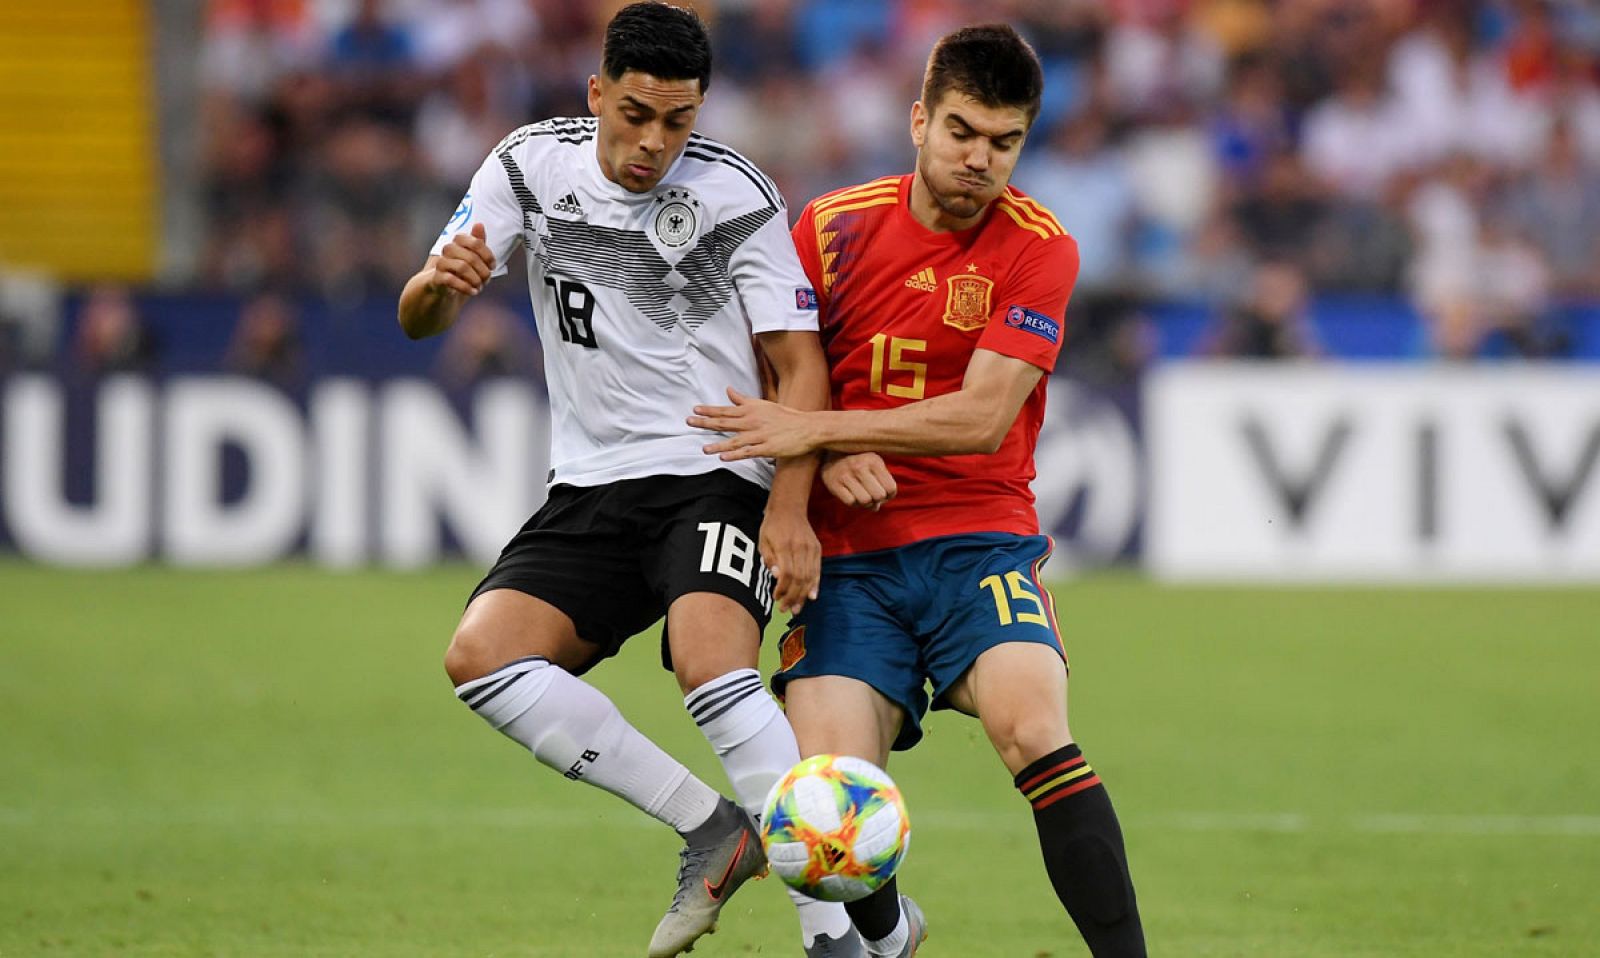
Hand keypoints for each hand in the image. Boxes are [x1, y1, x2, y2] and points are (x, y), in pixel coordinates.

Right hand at [427, 223, 495, 296]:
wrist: (442, 288)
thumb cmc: (462, 270)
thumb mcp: (473, 257)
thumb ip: (478, 242)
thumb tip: (479, 224)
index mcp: (458, 241)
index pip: (476, 243)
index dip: (488, 255)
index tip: (492, 266)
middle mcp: (448, 249)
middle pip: (471, 257)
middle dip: (483, 272)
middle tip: (486, 280)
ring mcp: (441, 263)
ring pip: (463, 267)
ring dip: (475, 280)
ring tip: (479, 287)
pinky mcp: (436, 277)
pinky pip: (451, 280)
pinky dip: (466, 288)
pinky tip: (472, 292)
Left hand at [688, 388, 820, 459]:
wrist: (807, 427)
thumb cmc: (785, 416)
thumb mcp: (763, 404)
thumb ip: (743, 399)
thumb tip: (728, 390)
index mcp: (751, 410)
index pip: (726, 410)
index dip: (709, 410)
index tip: (694, 409)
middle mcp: (753, 421)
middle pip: (725, 422)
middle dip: (706, 423)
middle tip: (689, 422)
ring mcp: (760, 435)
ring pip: (735, 440)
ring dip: (718, 445)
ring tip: (703, 449)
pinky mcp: (767, 448)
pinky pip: (748, 452)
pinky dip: (735, 455)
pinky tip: (724, 458)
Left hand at [759, 507, 820, 615]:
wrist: (789, 508)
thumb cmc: (772, 526)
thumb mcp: (763, 541)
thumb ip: (770, 559)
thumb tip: (777, 577)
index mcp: (785, 545)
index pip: (787, 573)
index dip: (783, 589)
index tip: (776, 598)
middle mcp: (800, 548)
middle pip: (800, 578)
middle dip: (793, 597)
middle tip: (785, 609)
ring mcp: (811, 548)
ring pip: (810, 576)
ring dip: (803, 595)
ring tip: (796, 608)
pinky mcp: (817, 549)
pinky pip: (817, 570)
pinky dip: (815, 585)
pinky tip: (811, 597)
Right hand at [821, 453, 895, 509]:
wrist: (830, 452)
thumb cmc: (858, 462)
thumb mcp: (873, 466)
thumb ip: (880, 485)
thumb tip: (875, 508)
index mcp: (874, 460)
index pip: (891, 488)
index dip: (889, 495)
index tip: (883, 493)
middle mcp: (860, 466)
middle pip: (879, 496)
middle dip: (877, 499)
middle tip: (872, 496)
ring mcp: (846, 475)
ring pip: (865, 501)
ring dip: (865, 503)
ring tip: (862, 496)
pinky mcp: (834, 484)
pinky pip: (851, 502)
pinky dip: (853, 503)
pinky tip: (852, 496)